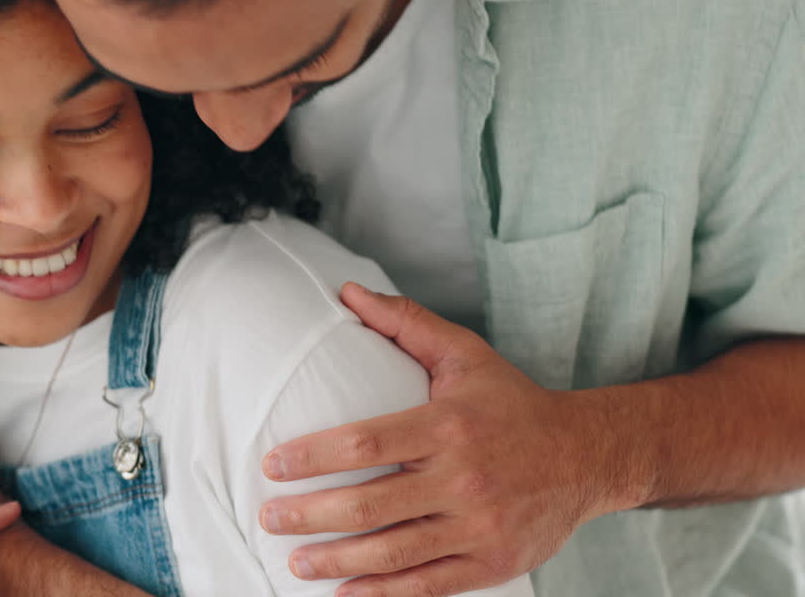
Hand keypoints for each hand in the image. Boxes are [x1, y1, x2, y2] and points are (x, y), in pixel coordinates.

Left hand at [258, 284, 627, 596]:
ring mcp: (478, 526)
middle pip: (370, 505)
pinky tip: (345, 594)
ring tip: (295, 562)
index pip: (365, 444)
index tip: (273, 464)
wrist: (589, 455)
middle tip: (268, 517)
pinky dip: (384, 594)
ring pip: (394, 552)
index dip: (312, 456)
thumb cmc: (512, 402)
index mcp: (448, 426)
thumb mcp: (464, 354)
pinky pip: (428, 585)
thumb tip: (347, 292)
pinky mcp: (492, 562)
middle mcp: (463, 479)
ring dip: (336, 562)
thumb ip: (405, 323)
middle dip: (310, 515)